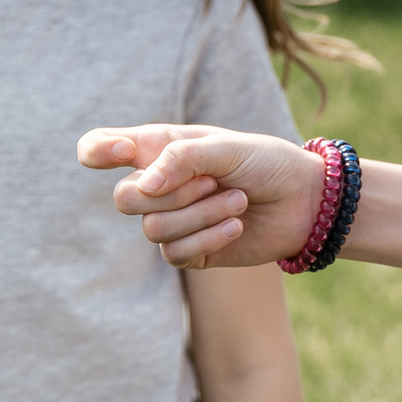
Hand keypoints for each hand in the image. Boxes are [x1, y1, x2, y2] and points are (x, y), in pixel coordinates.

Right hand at [77, 125, 328, 269]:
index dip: (97, 151)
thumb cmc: (265, 163)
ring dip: (201, 214)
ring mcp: (171, 220)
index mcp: (159, 149)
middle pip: (124, 198)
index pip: (99, 147)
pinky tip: (237, 226)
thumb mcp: (226, 148)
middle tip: (214, 181)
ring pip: (153, 228)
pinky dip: (209, 237)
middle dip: (172, 193)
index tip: (125, 153)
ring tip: (239, 201)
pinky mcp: (188, 252)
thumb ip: (181, 157)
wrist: (304, 201)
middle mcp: (157, 185)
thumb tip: (145, 185)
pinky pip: (174, 253)